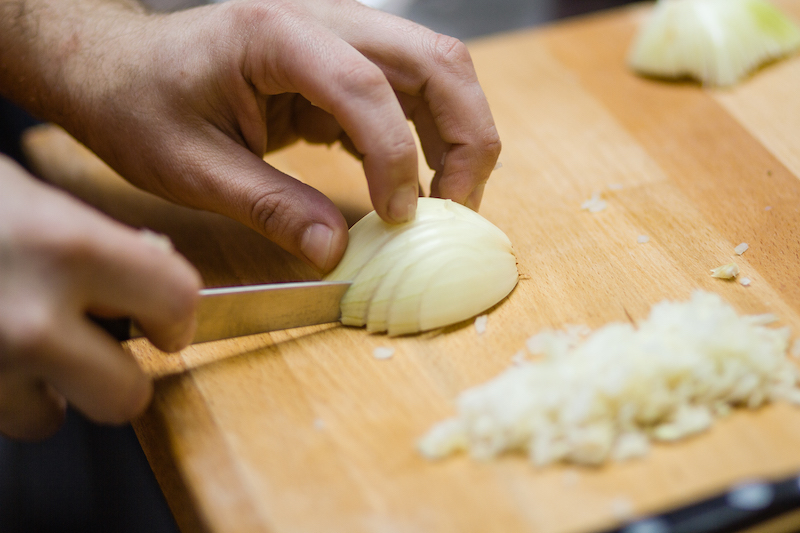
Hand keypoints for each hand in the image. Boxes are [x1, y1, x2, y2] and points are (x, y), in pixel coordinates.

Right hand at [0, 156, 200, 439]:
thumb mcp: (19, 191)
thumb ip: (89, 237)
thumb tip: (146, 260)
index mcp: (65, 246)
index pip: (176, 299)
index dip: (176, 313)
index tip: (165, 318)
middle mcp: (28, 317)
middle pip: (126, 397)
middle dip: (118, 376)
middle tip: (102, 347)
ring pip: (47, 419)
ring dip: (45, 390)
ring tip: (17, 342)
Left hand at [5, 0, 500, 272]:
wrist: (120, 70)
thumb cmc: (141, 105)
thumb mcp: (194, 168)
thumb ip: (271, 207)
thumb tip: (336, 253)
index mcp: (275, 34)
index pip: (366, 86)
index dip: (396, 157)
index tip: (398, 218)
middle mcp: (321, 19)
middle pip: (434, 61)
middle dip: (465, 138)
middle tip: (457, 208)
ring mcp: (337, 35)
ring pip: (436, 71)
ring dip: (457, 137)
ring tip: (446, 202)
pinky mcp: (340, 63)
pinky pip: (406, 94)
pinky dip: (423, 139)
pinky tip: (410, 186)